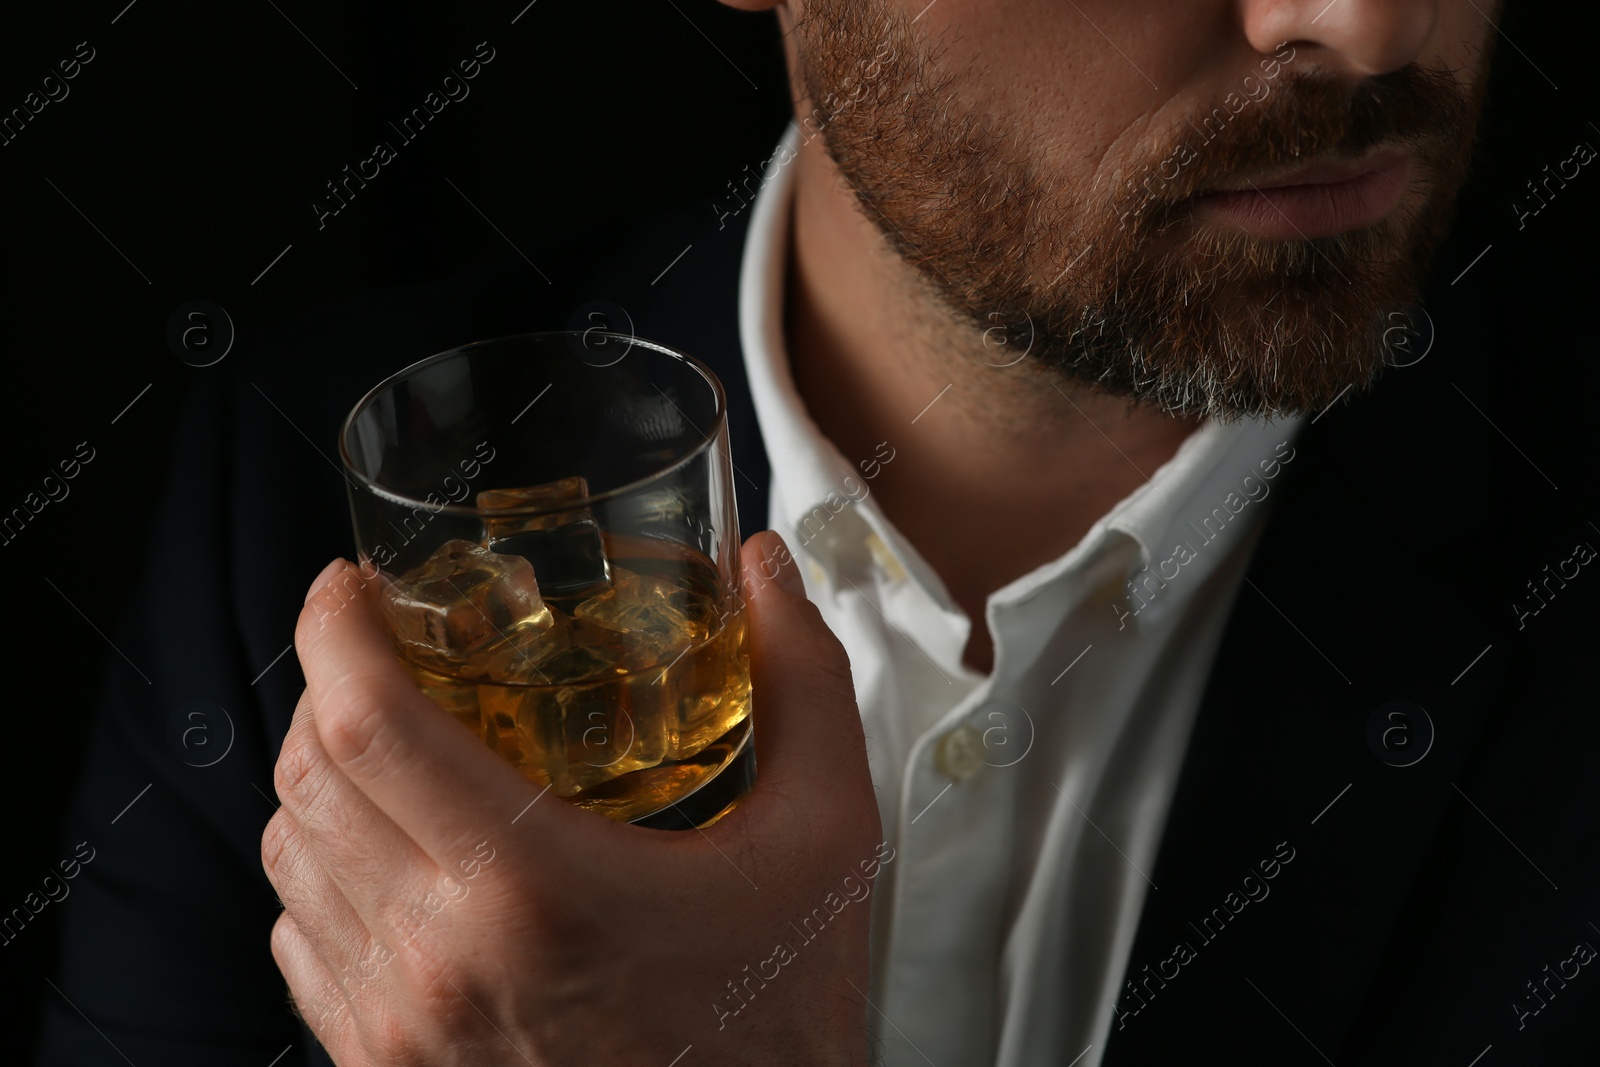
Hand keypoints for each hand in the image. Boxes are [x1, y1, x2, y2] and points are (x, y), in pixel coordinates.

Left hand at [263, 531, 884, 1065]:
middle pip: (310, 775)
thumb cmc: (773, 1028)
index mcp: (533, 889)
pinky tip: (395, 857)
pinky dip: (320, 871)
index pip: (367, 723)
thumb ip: (803, 686)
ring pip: (288, 856)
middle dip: (332, 686)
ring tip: (395, 748)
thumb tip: (767, 573)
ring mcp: (396, 1028)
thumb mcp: (823, 842)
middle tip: (390, 655)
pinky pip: (298, 941)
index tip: (354, 589)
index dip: (337, 630)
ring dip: (325, 777)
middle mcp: (438, 961)